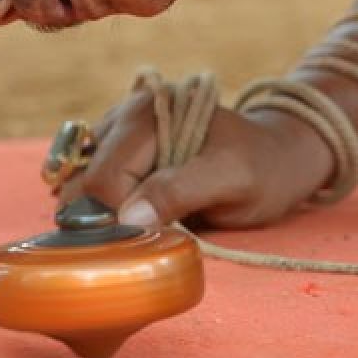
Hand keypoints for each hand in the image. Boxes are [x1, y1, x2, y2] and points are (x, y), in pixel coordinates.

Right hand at [60, 85, 334, 229]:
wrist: (279, 155)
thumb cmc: (263, 169)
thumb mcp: (233, 182)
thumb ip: (180, 192)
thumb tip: (126, 217)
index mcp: (149, 114)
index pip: (104, 178)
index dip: (116, 220)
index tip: (141, 244)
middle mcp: (126, 113)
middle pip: (84, 178)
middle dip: (102, 218)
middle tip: (135, 243)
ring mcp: (119, 130)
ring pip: (78, 179)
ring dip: (96, 212)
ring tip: (133, 230)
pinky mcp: (120, 148)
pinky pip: (89, 179)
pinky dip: (99, 204)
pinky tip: (127, 216)